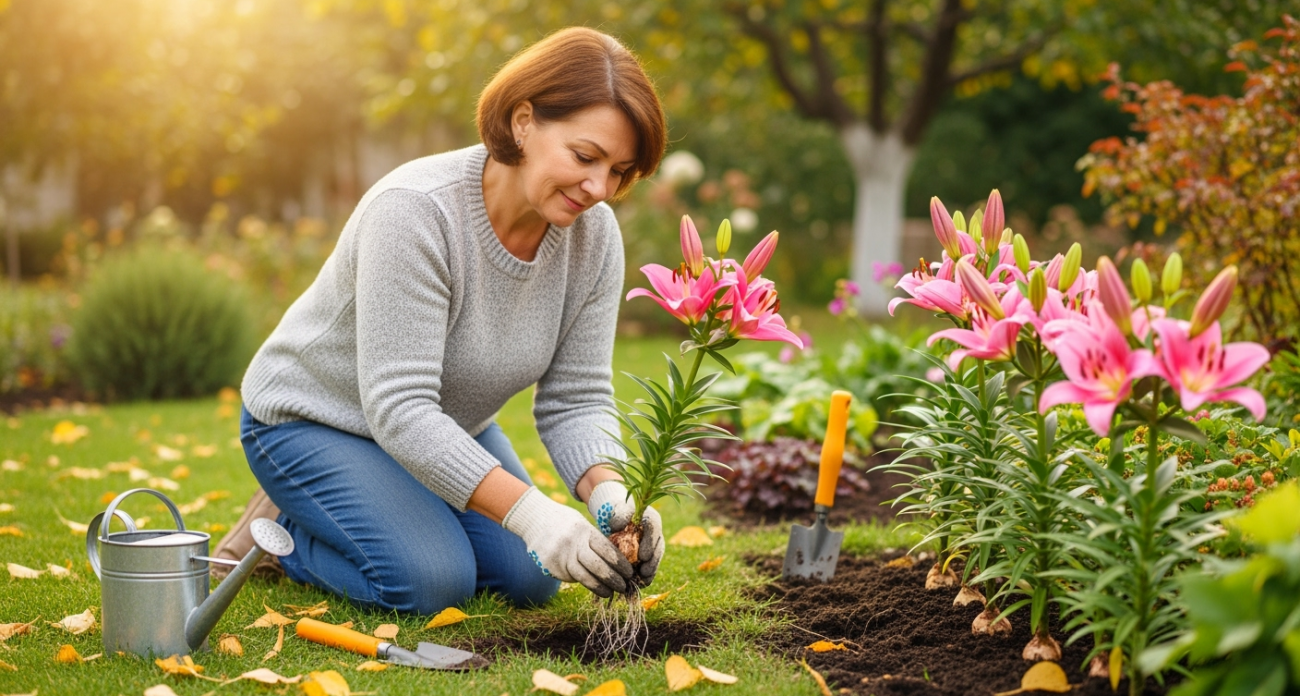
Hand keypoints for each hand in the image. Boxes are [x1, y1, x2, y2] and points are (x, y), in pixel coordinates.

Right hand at [502, 487, 632, 597]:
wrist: (534, 519)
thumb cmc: (565, 522)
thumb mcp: (582, 524)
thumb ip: (596, 540)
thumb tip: (618, 561)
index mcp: (584, 530)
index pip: (606, 550)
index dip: (620, 564)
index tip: (630, 573)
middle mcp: (572, 543)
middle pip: (597, 566)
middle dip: (613, 579)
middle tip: (624, 587)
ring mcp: (559, 556)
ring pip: (583, 577)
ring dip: (599, 587)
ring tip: (610, 593)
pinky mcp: (550, 566)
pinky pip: (570, 577)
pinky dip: (582, 581)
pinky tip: (591, 584)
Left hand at [587, 480, 664, 585]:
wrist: (615, 519)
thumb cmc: (615, 514)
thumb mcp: (615, 513)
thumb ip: (618, 517)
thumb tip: (618, 525)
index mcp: (649, 518)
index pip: (653, 528)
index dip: (650, 543)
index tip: (643, 557)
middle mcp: (655, 532)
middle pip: (658, 546)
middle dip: (653, 561)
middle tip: (644, 572)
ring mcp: (653, 544)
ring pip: (656, 557)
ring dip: (651, 570)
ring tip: (643, 581)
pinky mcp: (649, 554)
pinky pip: (651, 565)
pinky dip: (646, 575)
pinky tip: (639, 583)